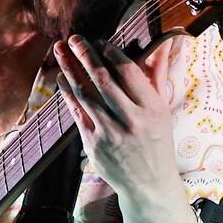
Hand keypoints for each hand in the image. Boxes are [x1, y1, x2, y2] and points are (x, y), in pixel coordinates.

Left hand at [53, 33, 178, 200]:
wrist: (148, 184)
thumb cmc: (157, 142)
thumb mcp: (162, 110)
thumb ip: (157, 76)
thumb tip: (162, 45)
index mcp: (152, 109)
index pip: (129, 72)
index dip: (112, 53)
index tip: (100, 40)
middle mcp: (131, 120)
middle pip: (103, 80)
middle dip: (86, 56)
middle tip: (75, 38)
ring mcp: (110, 134)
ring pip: (85, 95)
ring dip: (70, 70)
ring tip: (60, 51)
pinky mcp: (94, 145)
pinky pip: (77, 113)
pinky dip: (67, 94)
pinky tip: (61, 78)